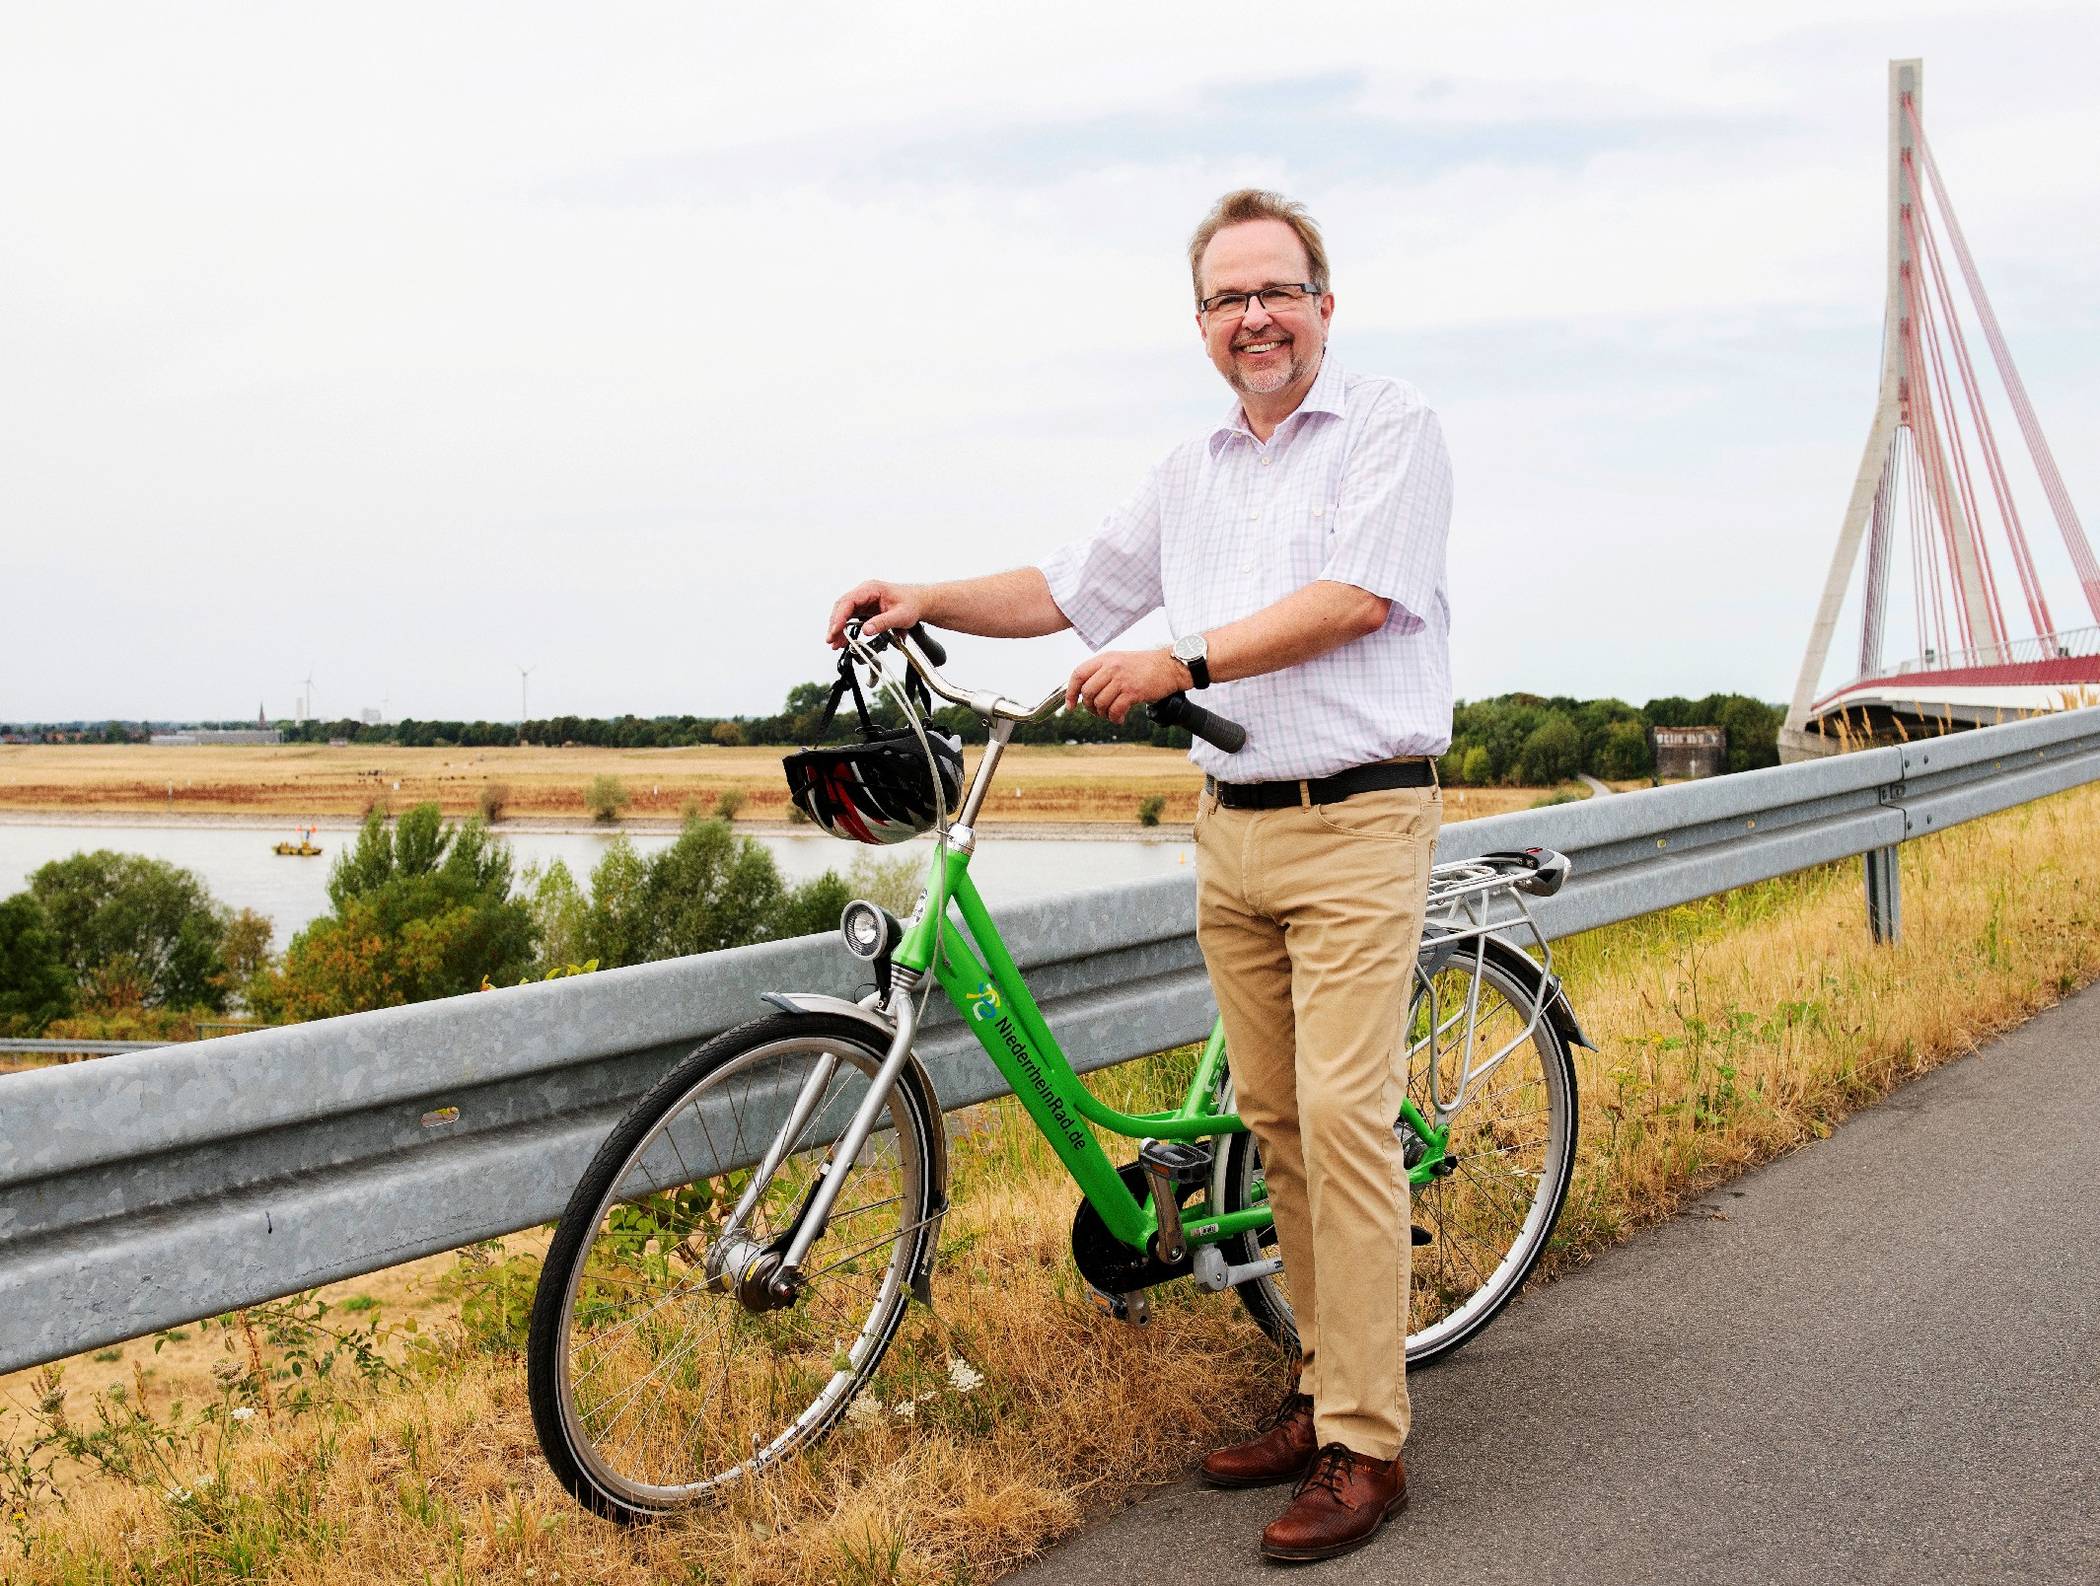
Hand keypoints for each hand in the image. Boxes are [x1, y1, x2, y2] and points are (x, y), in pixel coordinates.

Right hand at [826, 580, 924, 647]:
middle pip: (842, 607)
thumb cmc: (912, 604)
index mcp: (871, 589)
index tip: (835, 630)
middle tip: (831, 640)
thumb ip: (883, 623)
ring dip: (838, 628)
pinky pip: (851, 618)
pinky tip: (844, 639)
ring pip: (844, 613)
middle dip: (835, 624)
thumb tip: (866, 630)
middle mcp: (864, 593)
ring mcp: (864, 600)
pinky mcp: (865, 609)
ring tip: (835, 644)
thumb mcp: (901, 615)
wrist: (920, 603)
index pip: (848, 601)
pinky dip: (846, 629)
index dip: (839, 616)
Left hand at [1066, 648, 1190, 723]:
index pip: (1078, 674)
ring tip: (1111, 715)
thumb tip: (1085, 692)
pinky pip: (1115, 710)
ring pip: (1100, 703)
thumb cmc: (1146, 666)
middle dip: (1089, 707)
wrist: (1170, 666)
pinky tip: (1120, 719)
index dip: (1070, 692)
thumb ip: (1103, 672)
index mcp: (1105, 658)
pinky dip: (1115, 718)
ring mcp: (1122, 679)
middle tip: (1097, 712)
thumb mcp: (1120, 661)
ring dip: (1103, 714)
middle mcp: (1111, 667)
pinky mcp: (1133, 691)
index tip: (1071, 705)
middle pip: (1087, 692)